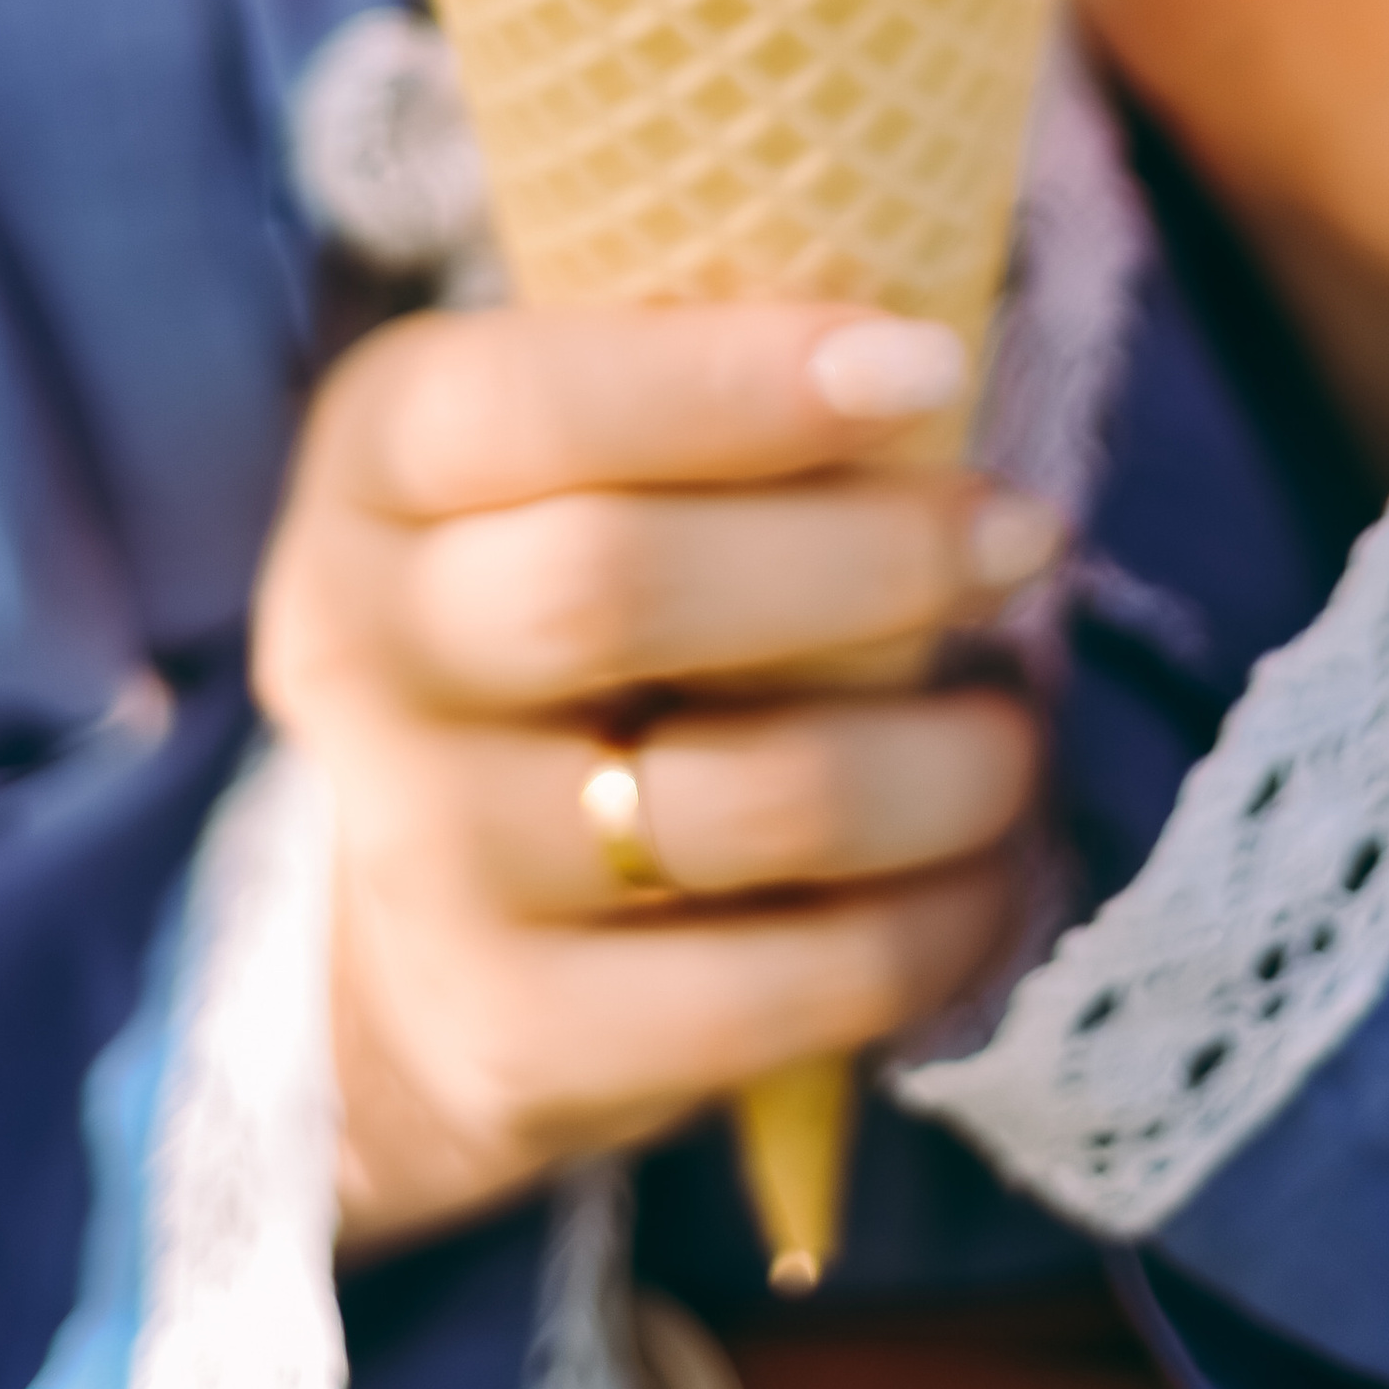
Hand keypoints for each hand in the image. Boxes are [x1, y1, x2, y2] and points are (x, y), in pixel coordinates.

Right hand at [251, 301, 1054, 1249]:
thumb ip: (705, 393)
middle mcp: (363, 650)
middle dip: (864, 556)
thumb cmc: (565, 607)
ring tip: (1015, 732)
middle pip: (615, 589)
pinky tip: (981, 878)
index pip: (532, 399)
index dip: (735, 378)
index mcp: (380, 459)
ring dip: (928, 762)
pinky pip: (767, 994)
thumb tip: (929, 352)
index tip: (931, 362)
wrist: (414, 923)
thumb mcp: (575, 459)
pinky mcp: (511, 1036)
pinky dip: (919, 931)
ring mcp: (424, 858)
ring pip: (730, 801)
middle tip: (1024, 535)